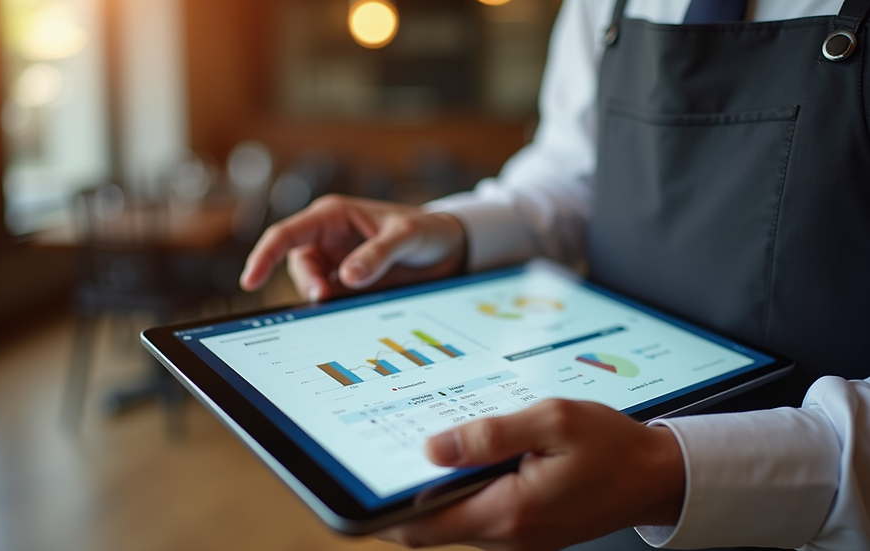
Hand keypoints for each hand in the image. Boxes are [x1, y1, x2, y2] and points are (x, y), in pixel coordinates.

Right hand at [239, 195, 466, 300]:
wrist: (450, 250)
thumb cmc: (426, 230)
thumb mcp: (407, 236)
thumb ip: (379, 255)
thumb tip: (349, 277)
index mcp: (333, 216)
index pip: (286, 234)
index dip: (264, 255)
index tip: (250, 281)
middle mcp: (328, 239)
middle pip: (296, 266)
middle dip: (308, 284)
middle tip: (325, 298)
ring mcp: (336, 263)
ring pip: (312, 286)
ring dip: (323, 299)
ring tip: (346, 304)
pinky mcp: (348, 285)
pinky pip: (332, 300)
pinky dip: (336, 309)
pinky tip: (352, 313)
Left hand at [379, 400, 685, 550]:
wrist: (655, 476)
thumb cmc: (611, 445)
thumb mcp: (552, 421)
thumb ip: (489, 435)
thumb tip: (433, 447)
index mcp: (511, 512)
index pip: (424, 526)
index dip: (384, 509)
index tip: (362, 478)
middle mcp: (510, 537)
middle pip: (432, 527)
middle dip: (405, 495)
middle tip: (390, 447)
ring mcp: (518, 540)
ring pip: (454, 522)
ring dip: (436, 492)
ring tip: (433, 445)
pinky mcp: (525, 533)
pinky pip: (478, 517)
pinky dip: (463, 493)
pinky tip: (469, 458)